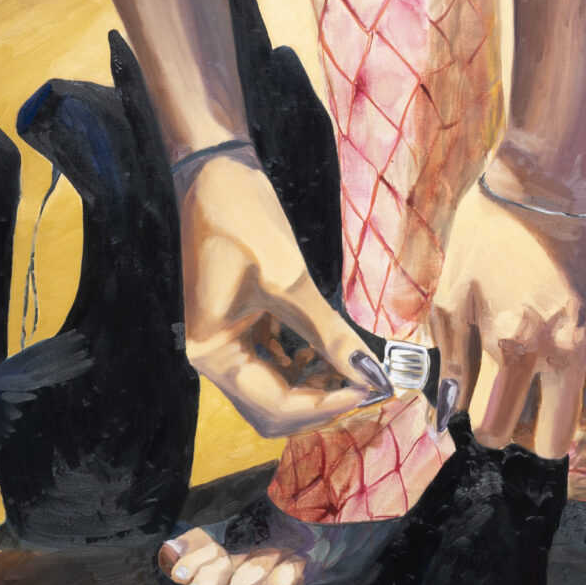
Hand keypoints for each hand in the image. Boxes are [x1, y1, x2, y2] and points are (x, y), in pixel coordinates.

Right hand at [176, 148, 386, 436]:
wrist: (218, 174)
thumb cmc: (244, 222)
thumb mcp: (291, 280)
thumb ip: (329, 334)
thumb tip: (371, 375)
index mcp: (213, 355)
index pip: (274, 405)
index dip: (325, 405)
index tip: (372, 389)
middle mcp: (216, 359)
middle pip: (274, 410)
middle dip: (321, 404)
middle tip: (369, 387)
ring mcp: (229, 345)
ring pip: (279, 391)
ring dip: (318, 388)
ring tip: (359, 369)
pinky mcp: (244, 328)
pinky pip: (279, 365)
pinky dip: (309, 366)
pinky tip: (336, 350)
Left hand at [430, 178, 585, 457]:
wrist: (559, 171)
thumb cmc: (494, 226)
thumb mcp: (453, 289)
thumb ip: (450, 356)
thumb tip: (447, 408)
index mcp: (511, 344)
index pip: (494, 427)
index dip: (481, 425)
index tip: (480, 404)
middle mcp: (563, 350)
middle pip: (554, 443)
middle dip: (532, 434)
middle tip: (522, 406)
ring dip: (584, 422)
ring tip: (565, 398)